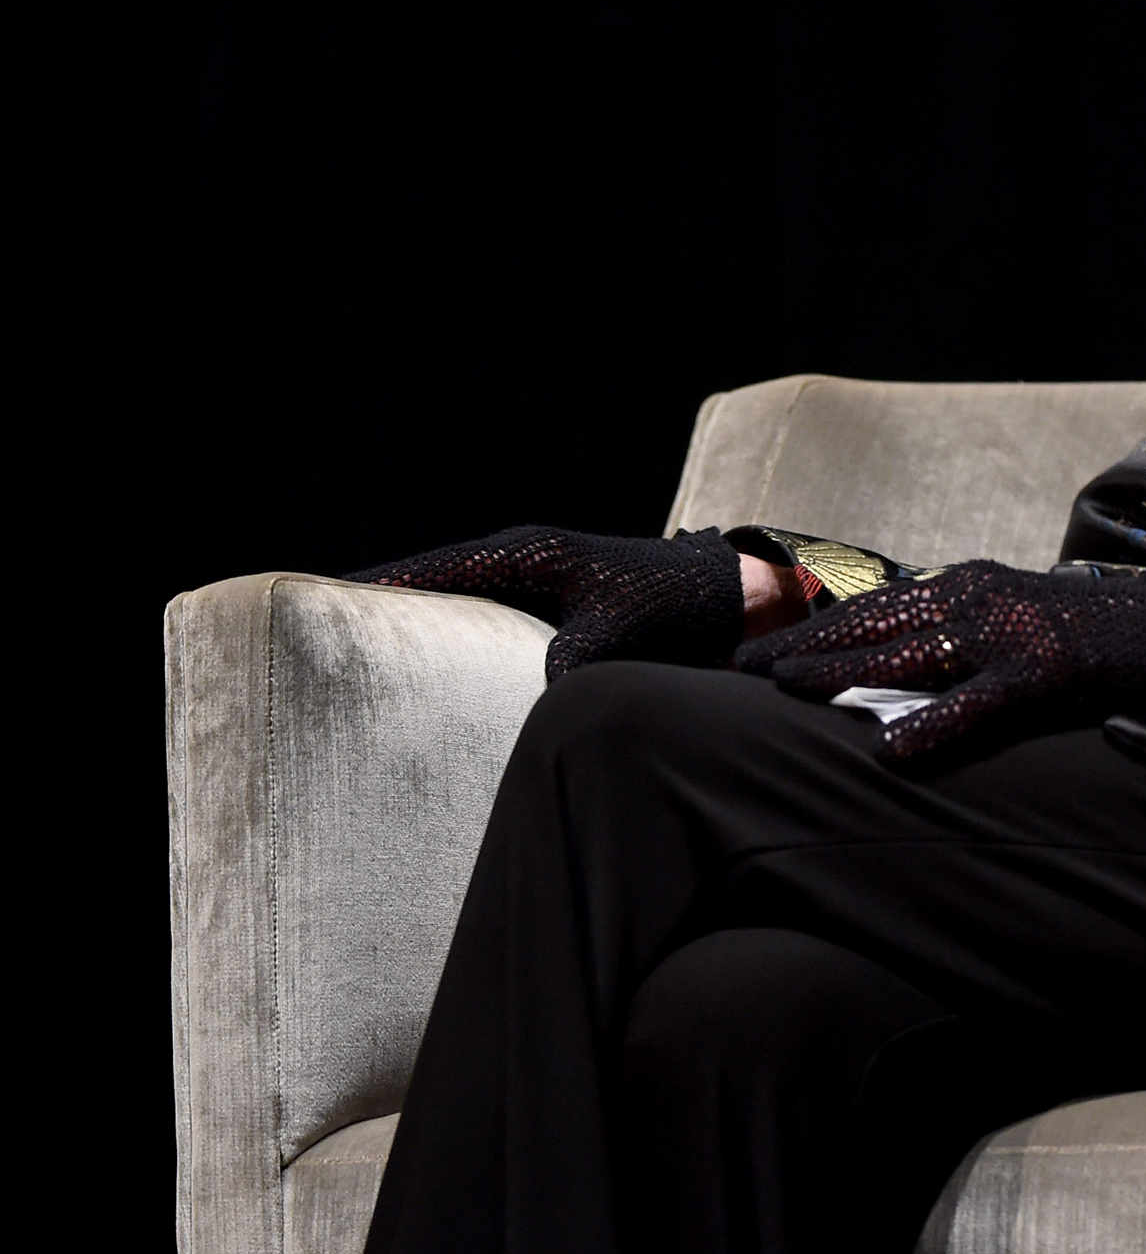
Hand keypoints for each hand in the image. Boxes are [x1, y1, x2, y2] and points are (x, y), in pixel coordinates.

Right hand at [348, 525, 748, 681]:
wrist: (726, 595)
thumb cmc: (673, 605)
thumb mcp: (616, 636)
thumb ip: (570, 664)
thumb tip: (534, 699)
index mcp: (527, 555)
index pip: (436, 570)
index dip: (380, 585)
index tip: (320, 597)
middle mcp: (522, 560)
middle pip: (433, 581)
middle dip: (379, 602)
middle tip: (310, 630)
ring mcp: (533, 580)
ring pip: (457, 602)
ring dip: (415, 622)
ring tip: (351, 656)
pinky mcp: (549, 605)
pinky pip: (486, 620)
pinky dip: (454, 639)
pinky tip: (430, 672)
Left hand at [734, 560, 1145, 757]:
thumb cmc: (1090, 631)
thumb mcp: (1012, 619)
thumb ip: (956, 632)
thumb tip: (893, 656)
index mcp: (968, 585)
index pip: (873, 605)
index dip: (812, 627)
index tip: (759, 649)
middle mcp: (979, 598)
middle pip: (874, 622)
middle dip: (805, 646)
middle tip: (743, 669)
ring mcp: (1009, 635)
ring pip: (910, 653)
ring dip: (844, 673)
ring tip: (787, 693)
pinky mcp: (1042, 674)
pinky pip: (977, 704)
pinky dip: (932, 725)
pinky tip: (892, 750)